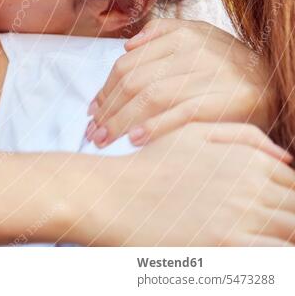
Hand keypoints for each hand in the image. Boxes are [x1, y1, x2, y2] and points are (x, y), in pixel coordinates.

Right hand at [85, 123, 294, 245]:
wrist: (113, 195)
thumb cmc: (149, 165)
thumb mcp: (192, 133)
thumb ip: (243, 136)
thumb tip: (287, 158)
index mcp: (247, 157)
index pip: (293, 185)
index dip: (286, 201)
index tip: (267, 211)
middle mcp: (252, 184)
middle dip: (286, 220)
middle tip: (258, 227)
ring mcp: (243, 215)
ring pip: (291, 233)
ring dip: (282, 238)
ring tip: (251, 240)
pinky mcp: (230, 244)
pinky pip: (275, 256)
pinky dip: (273, 257)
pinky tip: (248, 253)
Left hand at [87, 19, 275, 147]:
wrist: (278, 83)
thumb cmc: (226, 67)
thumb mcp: (199, 39)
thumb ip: (162, 34)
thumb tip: (127, 44)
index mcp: (183, 35)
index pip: (128, 64)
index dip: (105, 89)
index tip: (92, 111)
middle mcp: (197, 50)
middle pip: (135, 81)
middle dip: (108, 109)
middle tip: (92, 132)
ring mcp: (214, 73)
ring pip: (152, 97)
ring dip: (121, 121)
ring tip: (104, 139)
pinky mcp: (231, 99)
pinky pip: (183, 113)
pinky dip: (156, 126)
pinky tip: (135, 139)